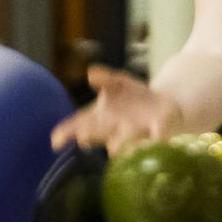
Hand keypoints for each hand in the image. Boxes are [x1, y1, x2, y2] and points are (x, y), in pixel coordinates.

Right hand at [49, 65, 185, 152]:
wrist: (166, 107)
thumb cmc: (134, 97)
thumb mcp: (118, 82)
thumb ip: (105, 78)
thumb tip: (91, 72)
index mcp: (101, 116)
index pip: (80, 123)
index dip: (67, 132)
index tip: (55, 140)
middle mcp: (115, 129)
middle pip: (100, 132)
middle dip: (92, 134)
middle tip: (82, 137)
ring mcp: (136, 133)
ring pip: (126, 140)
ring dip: (120, 143)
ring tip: (114, 149)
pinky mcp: (158, 132)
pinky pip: (155, 137)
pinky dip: (154, 138)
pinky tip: (155, 137)